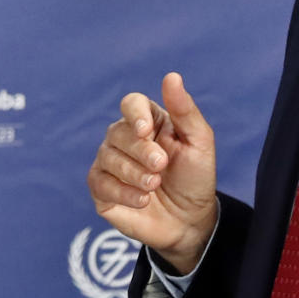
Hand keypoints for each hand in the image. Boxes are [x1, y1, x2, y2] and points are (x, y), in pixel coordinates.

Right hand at [87, 72, 218, 273]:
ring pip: (107, 157)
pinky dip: (123, 191)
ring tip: (154, 186)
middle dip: (141, 151)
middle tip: (161, 166)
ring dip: (134, 173)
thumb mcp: (199, 143)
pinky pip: (99, 182)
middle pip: (119, 132)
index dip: (135, 114)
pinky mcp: (101, 189)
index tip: (146, 130)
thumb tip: (171, 76)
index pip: (131, 104)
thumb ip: (185, 110)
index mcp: (148, 121)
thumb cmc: (195, 179)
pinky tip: (143, 200)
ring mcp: (109, 163)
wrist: (190, 222)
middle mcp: (124, 138)